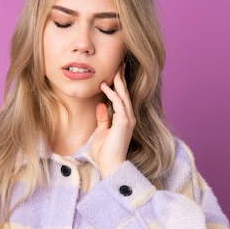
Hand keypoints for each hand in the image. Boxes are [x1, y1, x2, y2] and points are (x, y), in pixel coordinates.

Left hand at [91, 63, 135, 177]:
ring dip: (118, 82)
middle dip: (122, 78)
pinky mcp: (124, 123)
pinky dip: (111, 94)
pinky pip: (118, 104)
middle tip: (119, 63)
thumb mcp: (102, 132)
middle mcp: (129, 117)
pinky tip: (104, 86)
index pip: (122, 97)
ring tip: (114, 69)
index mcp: (124, 119)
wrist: (110, 166)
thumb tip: (101, 106)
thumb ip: (103, 119)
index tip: (115, 72)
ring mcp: (128, 120)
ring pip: (124, 96)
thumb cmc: (105, 152)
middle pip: (125, 93)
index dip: (119, 84)